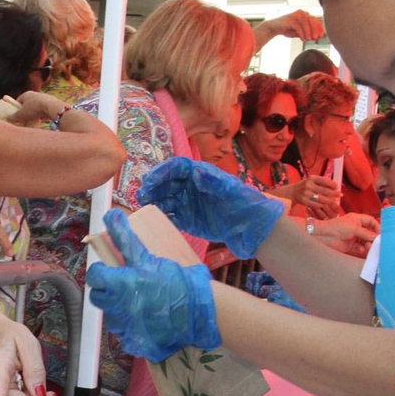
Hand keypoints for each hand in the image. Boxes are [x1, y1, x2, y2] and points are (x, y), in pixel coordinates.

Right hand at [10, 90, 67, 126]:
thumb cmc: (34, 108)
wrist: (51, 107)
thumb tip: (7, 119)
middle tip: (23, 119)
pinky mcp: (50, 103)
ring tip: (32, 121)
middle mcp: (34, 94)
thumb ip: (13, 117)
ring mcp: (43, 98)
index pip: (18, 100)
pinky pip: (43, 110)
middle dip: (25, 111)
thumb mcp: (21, 114)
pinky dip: (41, 115)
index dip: (16, 108)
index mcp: (26, 94)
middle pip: (27, 104)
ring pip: (35, 107)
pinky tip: (40, 121)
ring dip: (33, 113)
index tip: (15, 115)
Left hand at [85, 208, 219, 361]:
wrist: (200, 313)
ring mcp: (125, 328)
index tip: (110, 269)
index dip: (100, 272)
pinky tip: (147, 320)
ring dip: (119, 309)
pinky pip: (125, 333)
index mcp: (119, 284)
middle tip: (124, 285)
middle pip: (98, 298)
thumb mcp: (149, 257)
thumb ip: (126, 238)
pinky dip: (132, 327)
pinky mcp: (135, 342)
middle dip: (107, 291)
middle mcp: (117, 308)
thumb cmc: (177, 282)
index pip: (94, 276)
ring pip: (111, 316)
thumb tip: (111, 214)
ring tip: (139, 302)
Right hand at [139, 156, 284, 258]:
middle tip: (142, 196)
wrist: (252, 228)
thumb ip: (214, 182)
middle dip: (153, 188)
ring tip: (144, 208)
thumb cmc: (245, 203)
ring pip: (165, 200)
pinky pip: (171, 217)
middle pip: (167, 183)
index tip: (150, 179)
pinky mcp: (187, 220)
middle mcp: (191, 186)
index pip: (177, 168)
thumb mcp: (231, 191)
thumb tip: (196, 172)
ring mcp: (188, 203)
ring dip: (154, 203)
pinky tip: (157, 221)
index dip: (162, 171)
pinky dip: (163, 218)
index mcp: (200, 174)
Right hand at [256, 10, 325, 45]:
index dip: (319, 28)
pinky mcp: (290, 19)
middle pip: (312, 20)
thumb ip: (307, 32)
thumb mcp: (300, 32)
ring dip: (308, 32)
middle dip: (315, 29)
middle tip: (316, 38)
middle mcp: (301, 13)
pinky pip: (298, 26)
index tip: (322, 35)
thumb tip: (317, 36)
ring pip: (305, 23)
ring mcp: (295, 15)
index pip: (315, 20)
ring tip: (309, 39)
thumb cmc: (287, 29)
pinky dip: (301, 34)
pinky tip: (303, 39)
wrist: (274, 28)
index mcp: (305, 15)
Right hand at [287, 175, 341, 218]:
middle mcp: (308, 185)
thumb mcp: (312, 180)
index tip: (337, 187)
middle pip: (324, 190)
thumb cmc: (305, 186)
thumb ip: (322, 182)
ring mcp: (306, 194)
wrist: (292, 192)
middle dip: (334, 193)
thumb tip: (335, 186)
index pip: (324, 180)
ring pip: (321, 198)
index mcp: (311, 178)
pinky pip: (316, 204)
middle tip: (340, 195)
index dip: (332, 184)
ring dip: (329, 200)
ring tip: (335, 201)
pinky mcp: (304, 201)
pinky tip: (326, 204)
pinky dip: (322, 205)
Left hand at [309, 213, 379, 257]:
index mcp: (357, 219)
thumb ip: (366, 233)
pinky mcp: (350, 245)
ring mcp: (354, 236)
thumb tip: (376, 237)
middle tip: (377, 242)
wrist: (324, 236)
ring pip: (365, 241)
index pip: (371, 221)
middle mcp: (356, 227)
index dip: (376, 226)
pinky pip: (360, 247)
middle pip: (369, 232)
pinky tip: (361, 250)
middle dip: (373, 237)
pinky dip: (362, 249)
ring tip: (368, 247)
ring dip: (368, 244)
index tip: (381, 233)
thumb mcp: (354, 228)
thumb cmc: (337, 227)